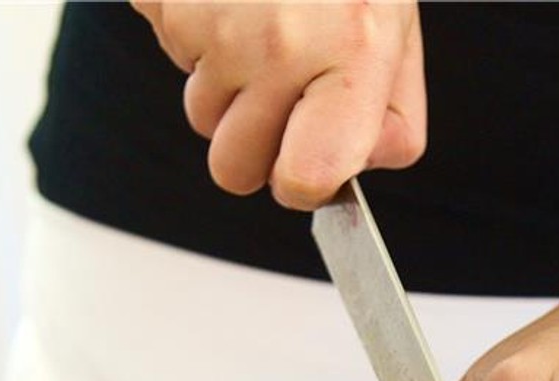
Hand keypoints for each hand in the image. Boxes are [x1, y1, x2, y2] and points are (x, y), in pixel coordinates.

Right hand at [131, 1, 425, 207]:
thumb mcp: (396, 27)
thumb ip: (391, 113)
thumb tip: (352, 173)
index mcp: (351, 53)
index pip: (304, 178)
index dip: (301, 185)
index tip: (307, 167)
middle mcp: (280, 42)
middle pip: (233, 167)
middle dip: (251, 146)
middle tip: (279, 97)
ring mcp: (213, 21)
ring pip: (200, 115)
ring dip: (225, 87)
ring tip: (258, 23)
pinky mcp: (163, 1)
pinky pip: (171, 53)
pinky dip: (195, 34)